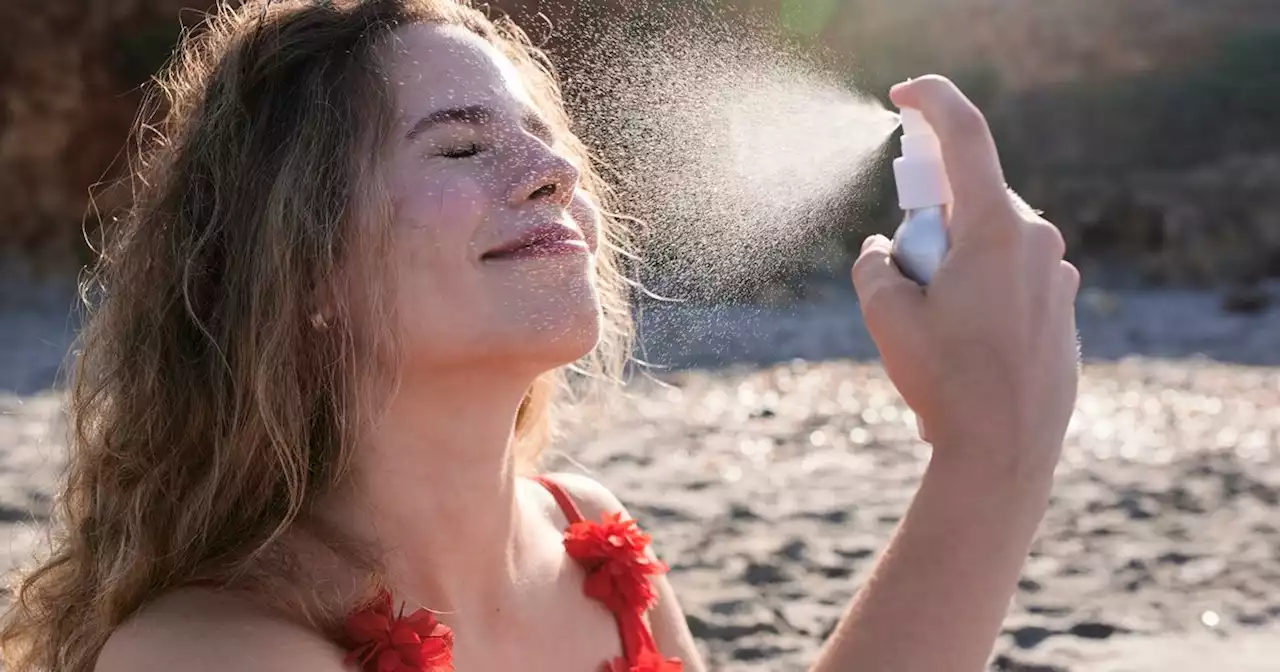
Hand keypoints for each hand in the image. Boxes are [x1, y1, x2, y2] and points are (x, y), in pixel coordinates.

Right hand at [852, 75, 1079, 477]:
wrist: (1006, 454)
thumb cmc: (947, 382)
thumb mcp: (887, 316)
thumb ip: (875, 264)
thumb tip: (885, 249)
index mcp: (996, 229)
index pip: (966, 137)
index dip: (932, 102)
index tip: (903, 95)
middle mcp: (1038, 241)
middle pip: (970, 202)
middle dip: (929, 226)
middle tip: (906, 279)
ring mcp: (1058, 278)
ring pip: (990, 245)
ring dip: (954, 266)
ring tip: (937, 332)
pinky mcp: (1063, 312)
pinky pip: (1012, 281)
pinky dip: (980, 295)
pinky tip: (967, 351)